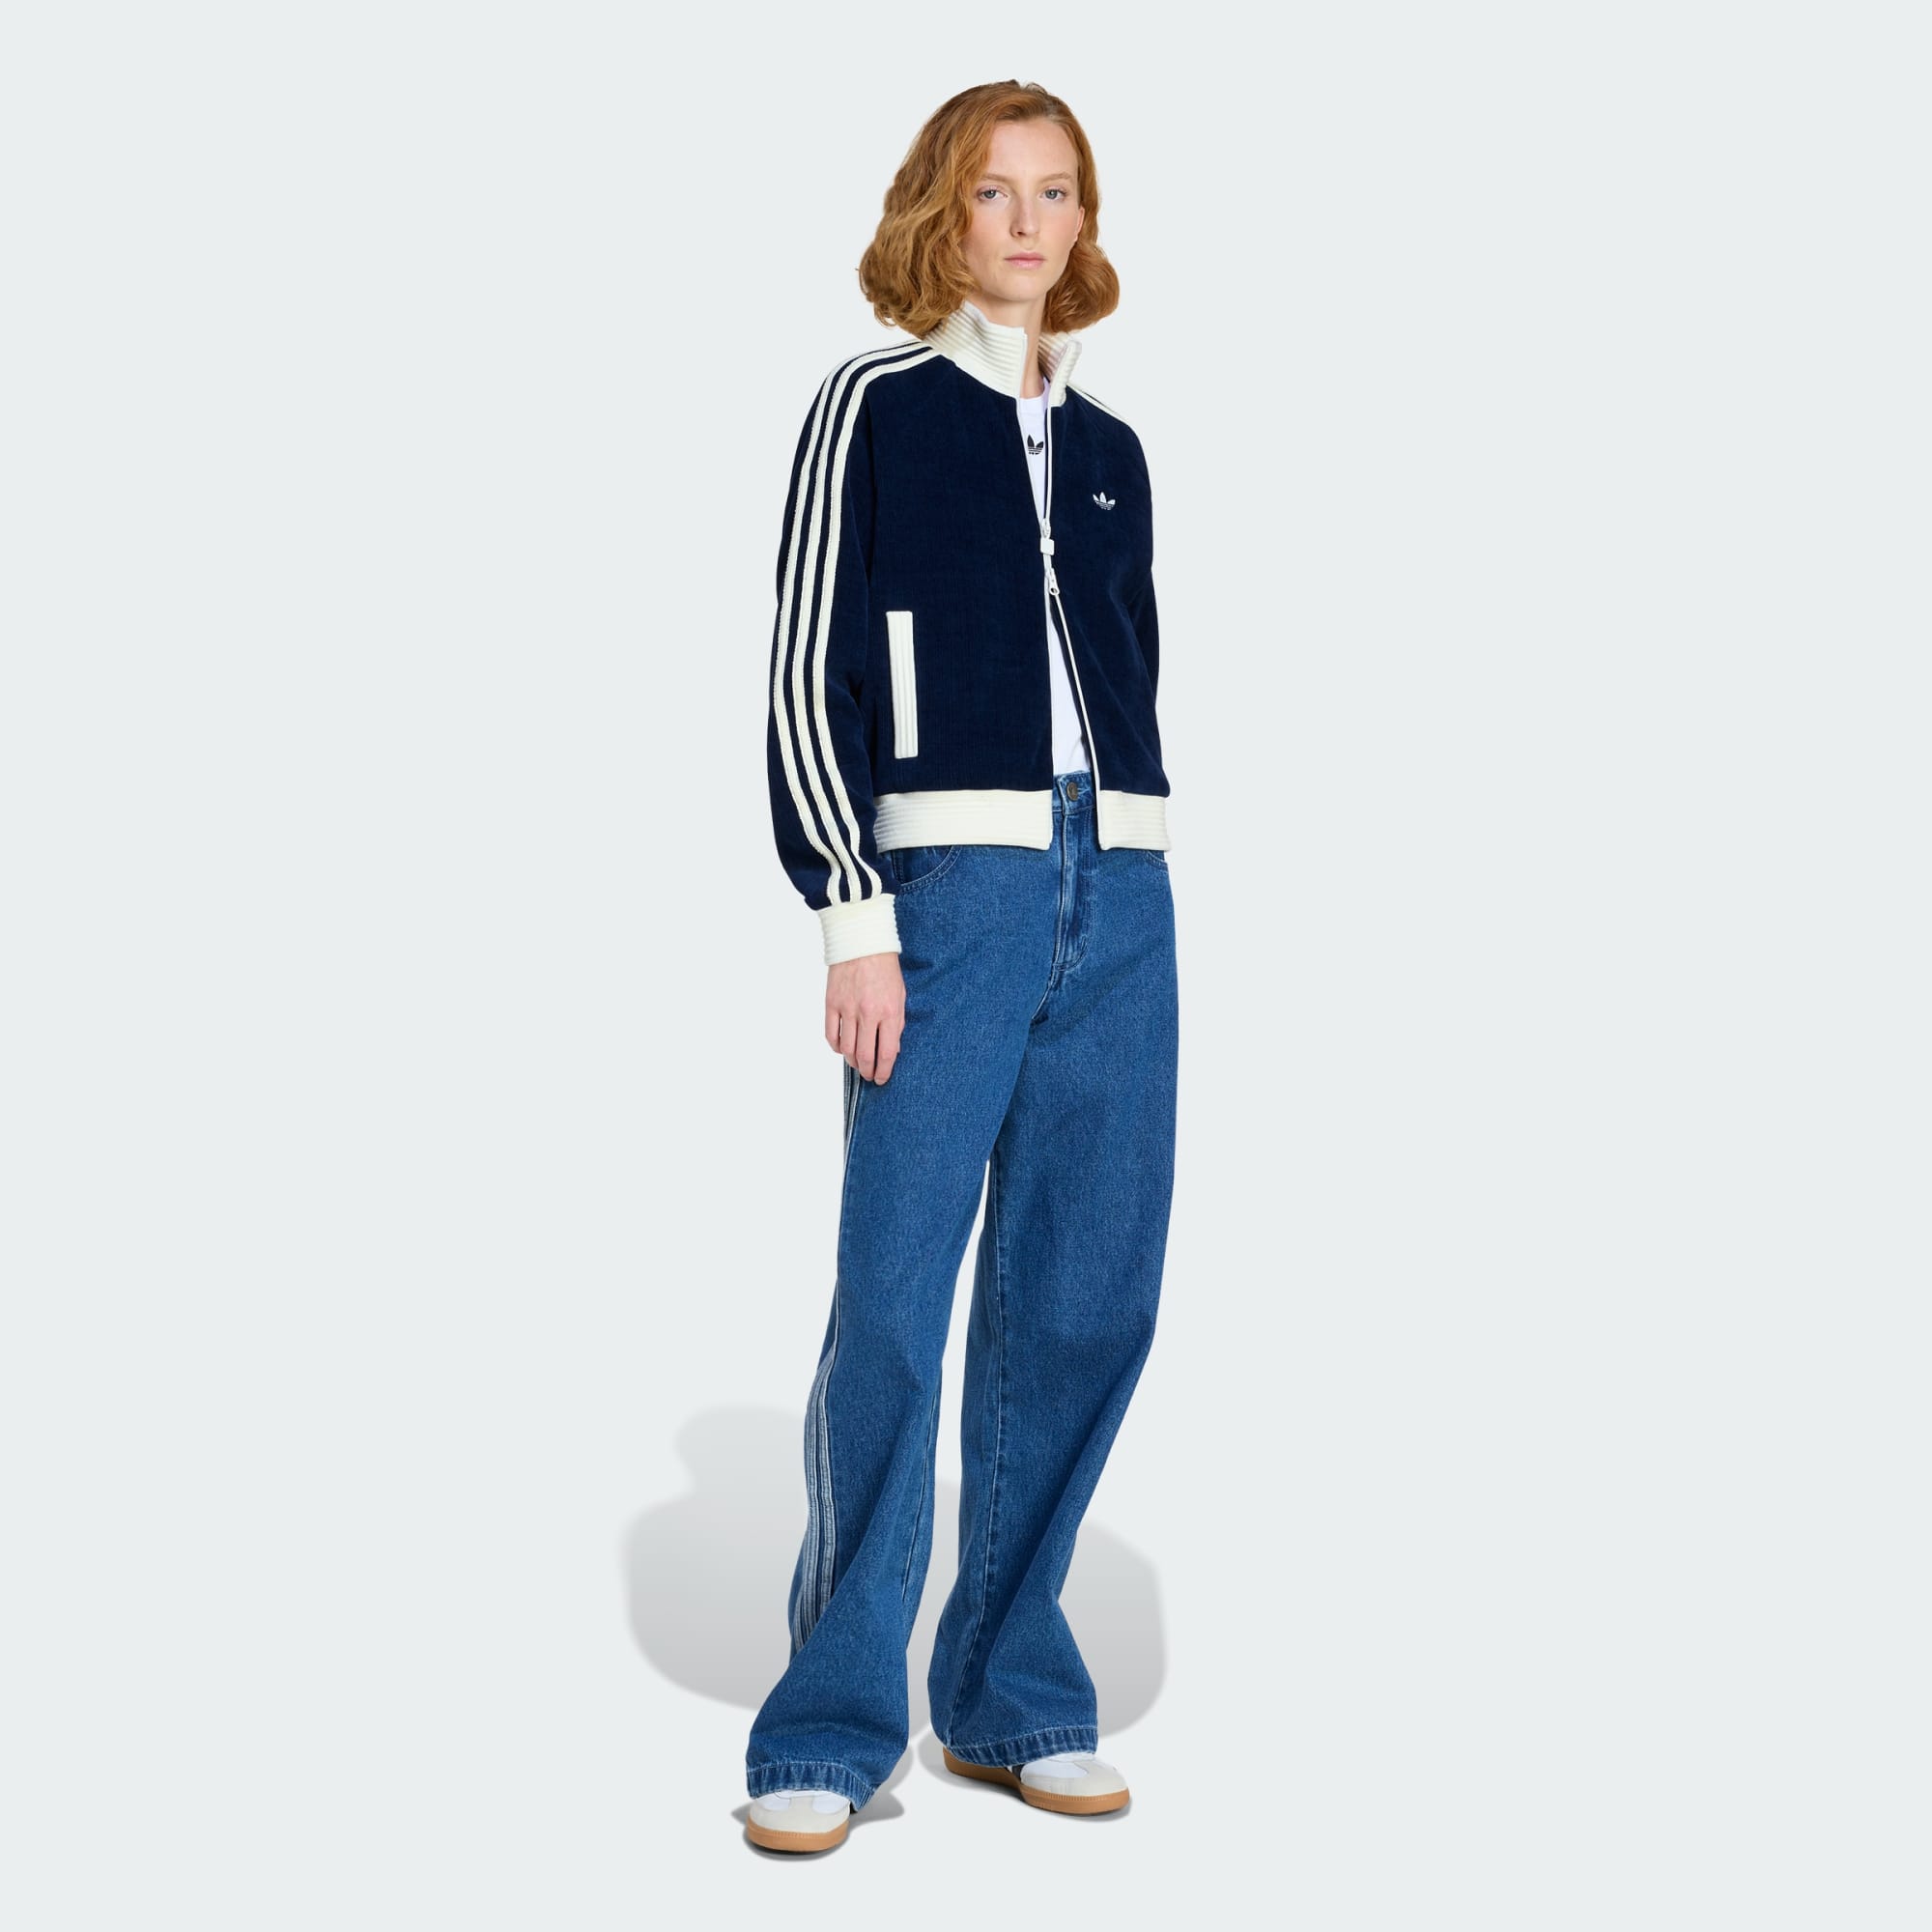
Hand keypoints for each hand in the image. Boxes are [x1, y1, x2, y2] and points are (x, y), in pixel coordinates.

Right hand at [826, 951, 904, 1083]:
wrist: (862, 942)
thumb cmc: (884, 967)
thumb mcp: (900, 995)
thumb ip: (897, 1023)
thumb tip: (891, 1049)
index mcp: (889, 1011)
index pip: (886, 1053)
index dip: (884, 1071)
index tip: (882, 1078)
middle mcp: (868, 1013)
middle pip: (865, 1055)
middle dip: (868, 1071)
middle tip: (869, 1075)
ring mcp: (847, 1009)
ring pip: (847, 1049)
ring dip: (852, 1062)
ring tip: (857, 1064)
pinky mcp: (831, 1003)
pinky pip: (831, 1035)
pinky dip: (836, 1047)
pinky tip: (842, 1048)